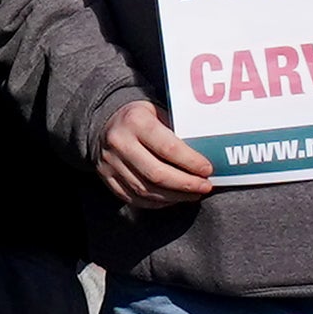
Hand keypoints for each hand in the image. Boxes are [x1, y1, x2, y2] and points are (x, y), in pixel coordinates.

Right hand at [96, 95, 219, 206]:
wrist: (104, 123)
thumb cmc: (141, 117)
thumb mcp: (158, 111)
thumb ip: (177, 130)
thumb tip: (206, 153)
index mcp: (135, 121)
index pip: (168, 148)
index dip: (191, 162)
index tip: (207, 169)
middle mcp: (120, 143)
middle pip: (157, 174)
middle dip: (186, 184)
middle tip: (205, 186)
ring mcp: (110, 163)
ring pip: (146, 190)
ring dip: (174, 196)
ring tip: (193, 195)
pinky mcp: (107, 178)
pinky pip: (134, 198)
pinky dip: (156, 203)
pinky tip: (173, 199)